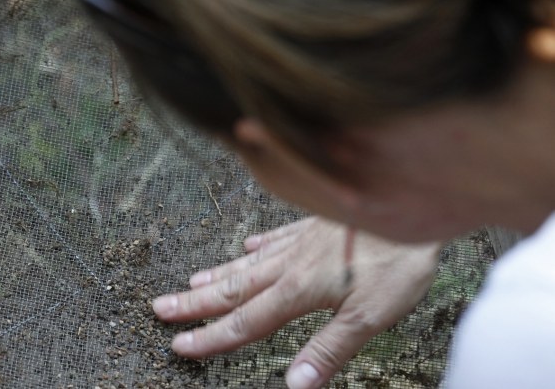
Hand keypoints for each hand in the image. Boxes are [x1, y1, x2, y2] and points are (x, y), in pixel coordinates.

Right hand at [152, 216, 440, 388]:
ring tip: (191, 282)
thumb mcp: (370, 315)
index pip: (246, 322)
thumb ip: (329, 349)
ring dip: (218, 275)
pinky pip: (278, 237)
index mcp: (298, 290)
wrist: (410, 201)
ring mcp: (302, 242)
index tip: (181, 345)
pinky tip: (248, 243)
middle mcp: (291, 265)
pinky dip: (259, 244)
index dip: (211, 338)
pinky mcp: (317, 225)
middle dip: (195, 303)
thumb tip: (295, 385)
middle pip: (234, 289)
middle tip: (161, 307)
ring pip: (249, 262)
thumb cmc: (397, 259)